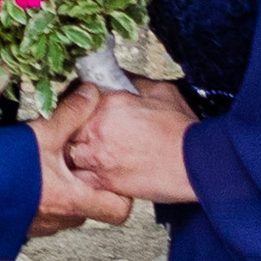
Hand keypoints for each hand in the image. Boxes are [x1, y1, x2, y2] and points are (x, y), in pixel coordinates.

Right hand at [27, 89, 131, 233]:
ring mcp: (39, 228)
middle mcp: (60, 220)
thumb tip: (92, 93)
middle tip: (77, 165)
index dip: (122, 194)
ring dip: (62, 195)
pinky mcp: (19, 229)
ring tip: (49, 170)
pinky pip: (41, 217)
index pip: (120, 211)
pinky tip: (28, 181)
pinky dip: (40, 201)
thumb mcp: (41, 132)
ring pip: (66, 214)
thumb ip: (71, 113)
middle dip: (87, 189)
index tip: (113, 175)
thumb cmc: (1, 166)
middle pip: (91, 210)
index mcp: (73, 200)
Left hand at [63, 81, 197, 204]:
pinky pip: (77, 178)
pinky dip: (81, 174)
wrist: (195, 163)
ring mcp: (94, 158)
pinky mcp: (101, 182)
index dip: (78, 98)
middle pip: (64, 124)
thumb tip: (118, 78)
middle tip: (85, 127)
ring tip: (88, 150)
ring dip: (74, 149)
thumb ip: (132, 82)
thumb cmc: (182, 130)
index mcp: (106, 104)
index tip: (82, 102)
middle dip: (71, 124)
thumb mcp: (160, 91)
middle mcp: (94, 130)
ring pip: (66, 152)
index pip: (75, 95)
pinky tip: (93, 170)